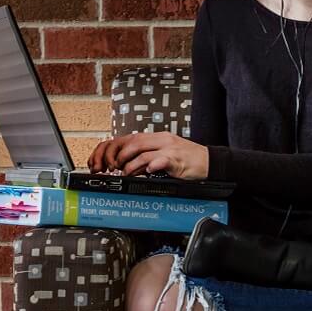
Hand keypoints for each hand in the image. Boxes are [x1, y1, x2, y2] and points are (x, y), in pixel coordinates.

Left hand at [88, 131, 208, 179]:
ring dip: (129, 163)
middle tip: (111, 168)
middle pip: (131, 141)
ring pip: (142, 150)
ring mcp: (169, 148)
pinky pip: (160, 160)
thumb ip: (144, 160)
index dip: (110, 149)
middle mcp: (160, 140)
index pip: (127, 139)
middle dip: (116, 155)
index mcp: (155, 138)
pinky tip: (146, 172)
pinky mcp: (177, 159)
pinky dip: (149, 165)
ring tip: (125, 172)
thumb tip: (126, 168)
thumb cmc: (187, 160)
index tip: (101, 162)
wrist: (209, 162)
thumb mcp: (162, 158)